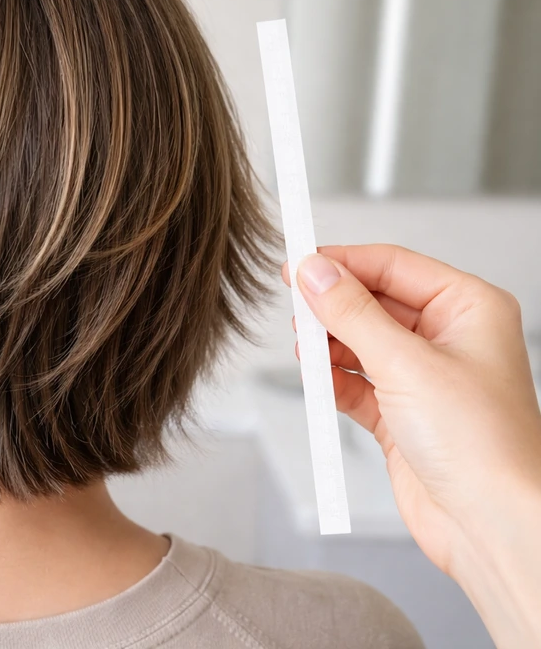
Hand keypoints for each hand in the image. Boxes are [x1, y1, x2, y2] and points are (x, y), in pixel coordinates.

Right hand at [283, 244, 540, 646]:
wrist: (492, 524)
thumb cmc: (484, 445)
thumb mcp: (405, 363)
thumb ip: (351, 313)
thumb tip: (315, 271)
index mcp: (468, 308)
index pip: (393, 265)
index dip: (343, 263)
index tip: (299, 262)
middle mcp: (448, 338)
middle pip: (372, 302)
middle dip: (332, 307)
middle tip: (295, 309)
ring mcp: (424, 377)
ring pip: (360, 342)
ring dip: (328, 345)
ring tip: (305, 351)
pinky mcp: (402, 414)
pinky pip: (355, 383)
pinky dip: (332, 382)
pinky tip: (317, 382)